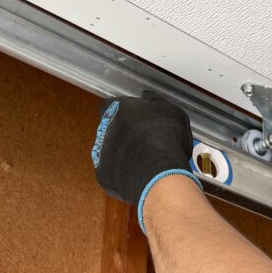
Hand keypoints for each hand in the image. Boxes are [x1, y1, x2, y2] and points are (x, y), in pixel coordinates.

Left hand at [90, 90, 201, 228]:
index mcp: (117, 108)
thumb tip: (147, 97)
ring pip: (111, 151)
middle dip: (125, 134)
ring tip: (146, 161)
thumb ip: (155, 101)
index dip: (126, 111)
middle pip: (111, 128)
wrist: (158, 174)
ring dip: (125, 154)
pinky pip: (113, 172)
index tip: (138, 118)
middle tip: (146, 142)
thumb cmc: (165, 139)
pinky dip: (124, 173)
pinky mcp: (103, 175)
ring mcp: (100, 152)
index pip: (112, 104)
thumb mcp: (170, 110)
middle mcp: (104, 128)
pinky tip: (141, 174)